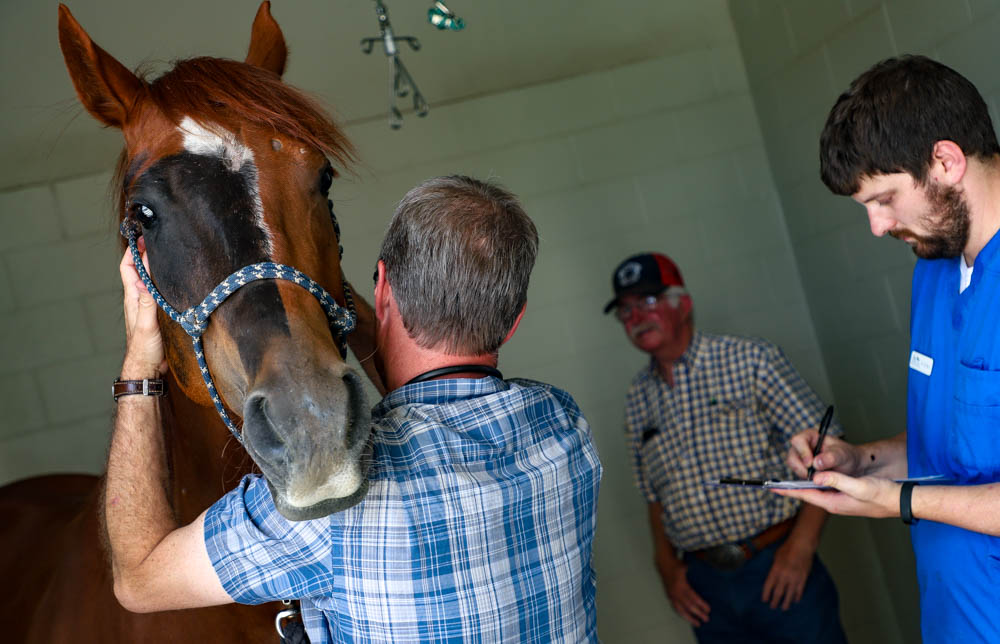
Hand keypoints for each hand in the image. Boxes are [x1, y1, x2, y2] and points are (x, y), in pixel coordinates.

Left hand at [119, 240, 165, 377]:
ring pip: (149, 281)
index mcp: (133, 298)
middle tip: (158, 239)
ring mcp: (147, 306)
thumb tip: (143, 279)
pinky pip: (159, 292)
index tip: (143, 236)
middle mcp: (138, 299)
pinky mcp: (158, 314)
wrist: (149, 369)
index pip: (128, 267)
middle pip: (138, 270)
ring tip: (168, 254)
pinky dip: (164, 282)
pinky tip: (175, 279)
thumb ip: (146, 302)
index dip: (133, 251)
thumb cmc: (145, 349)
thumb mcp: (146, 324)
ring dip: (155, 267)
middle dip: (145, 253)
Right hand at [655, 554, 709, 626]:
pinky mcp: (669, 596)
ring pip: (680, 610)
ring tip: (697, 623)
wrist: (663, 563)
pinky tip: (688, 618)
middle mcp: (676, 592)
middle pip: (688, 606)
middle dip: (698, 613)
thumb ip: (693, 573)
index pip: (693, 597)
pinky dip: (682, 614)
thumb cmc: (676, 564)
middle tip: (706, 619)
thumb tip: (707, 577)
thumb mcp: (685, 566)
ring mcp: (671, 595)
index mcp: (681, 584)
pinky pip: (676, 608)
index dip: (701, 604)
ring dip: (689, 617)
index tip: (708, 609)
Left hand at [761, 537, 812, 609]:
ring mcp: (794, 578)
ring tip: (784, 608)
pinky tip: (795, 600)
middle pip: (778, 593)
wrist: (802, 546)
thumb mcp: (776, 557)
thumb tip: (773, 576)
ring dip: (786, 603)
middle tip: (772, 607)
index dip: (765, 594)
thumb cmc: (787, 548)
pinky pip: (799, 590)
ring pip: (789, 594)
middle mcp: (784, 576)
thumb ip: (774, 568)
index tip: (764, 600)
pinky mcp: (803, 578)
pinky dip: (797, 596)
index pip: (768, 586)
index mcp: (775, 570)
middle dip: (775, 601)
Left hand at [773, 471, 900, 518]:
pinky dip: (817, 483)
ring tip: (788, 479)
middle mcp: (834, 503)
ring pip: (817, 491)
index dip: (788, 490)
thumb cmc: (883, 495)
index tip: (772, 487)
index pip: (805, 495)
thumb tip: (817, 476)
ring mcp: (840, 501)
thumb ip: (838, 480)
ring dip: (804, 485)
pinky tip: (813, 477)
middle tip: (775, 483)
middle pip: (808, 494)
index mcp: (834, 503)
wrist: (901, 501)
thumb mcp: (860, 486)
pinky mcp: (847, 497)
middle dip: (792, 488)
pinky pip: (826, 489)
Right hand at [787, 430, 863, 478]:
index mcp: (811, 436)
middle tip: (813, 476)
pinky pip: (798, 475)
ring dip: (804, 474)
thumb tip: (816, 462)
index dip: (802, 452)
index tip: (810, 464)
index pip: (798, 441)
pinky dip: (806, 480)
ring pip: (794, 467)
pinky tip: (818, 481)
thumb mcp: (842, 455)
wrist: (852, 466)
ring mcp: (801, 458)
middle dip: (801, 467)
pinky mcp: (803, 469)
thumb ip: (830, 457)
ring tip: (819, 478)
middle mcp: (803, 446)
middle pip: (792, 455)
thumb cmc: (847, 456)